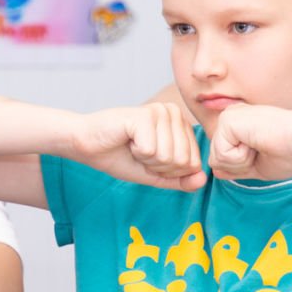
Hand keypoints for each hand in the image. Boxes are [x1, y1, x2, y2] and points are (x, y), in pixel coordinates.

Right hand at [71, 104, 205, 189]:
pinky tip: (127, 140)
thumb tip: (202, 180)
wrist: (88, 146)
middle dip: (158, 166)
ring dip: (147, 160)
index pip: (193, 163)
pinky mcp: (144, 115)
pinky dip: (137, 153)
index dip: (169, 171)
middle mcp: (173, 112)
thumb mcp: (156, 174)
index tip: (150, 159)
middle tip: (140, 152)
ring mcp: (159, 111)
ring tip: (133, 145)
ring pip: (169, 157)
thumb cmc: (120, 156)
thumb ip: (180, 178)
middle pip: (183, 161)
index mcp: (180, 124)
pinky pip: (151, 151)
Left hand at [210, 103, 291, 180]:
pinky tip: (255, 144)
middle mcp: (231, 118)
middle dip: (239, 167)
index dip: (241, 167)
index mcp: (239, 126)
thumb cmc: (290, 153)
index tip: (263, 154)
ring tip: (260, 147)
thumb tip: (217, 171)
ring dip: (241, 163)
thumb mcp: (259, 165)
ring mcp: (228, 117)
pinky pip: (220, 155)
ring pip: (216, 159)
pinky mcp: (227, 120)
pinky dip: (240, 158)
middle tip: (261, 152)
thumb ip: (237, 167)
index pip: (222, 158)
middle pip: (215, 160)